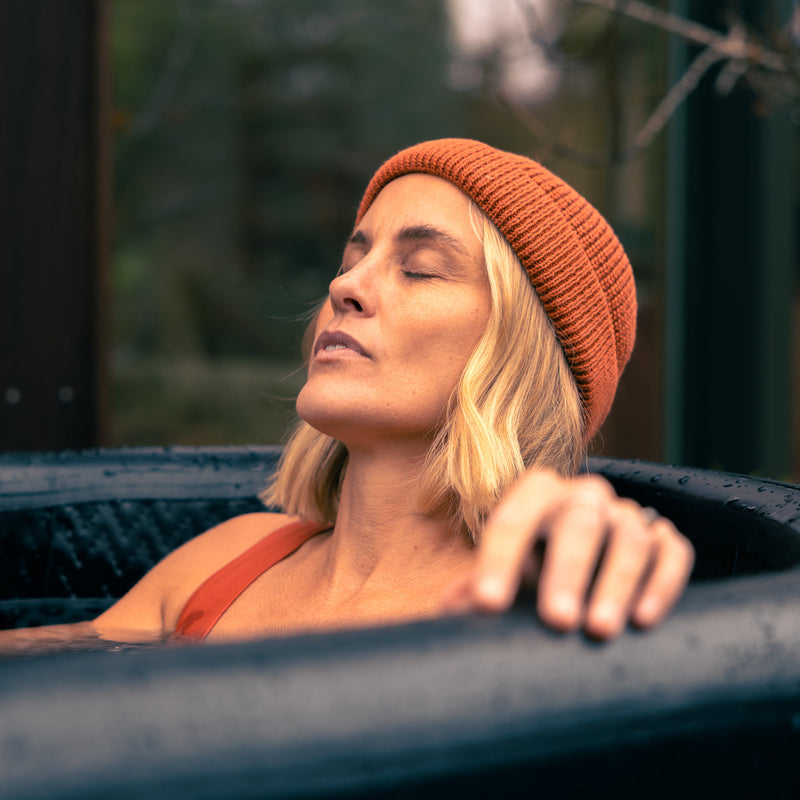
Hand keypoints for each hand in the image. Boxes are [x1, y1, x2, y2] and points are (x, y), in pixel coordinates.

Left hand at [442, 469, 693, 638]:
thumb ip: (476, 587)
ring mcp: (628, 514)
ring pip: (628, 537)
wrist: (586, 553)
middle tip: (557, 620)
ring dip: (616, 583)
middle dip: (566, 571)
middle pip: (578, 523)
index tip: (486, 605)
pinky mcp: (663, 538)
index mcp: (536, 494)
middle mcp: (584, 495)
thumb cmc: (534, 567)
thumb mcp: (504, 572)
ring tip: (599, 630)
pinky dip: (661, 583)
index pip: (513, 518)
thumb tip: (451, 608)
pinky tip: (643, 620)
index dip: (497, 560)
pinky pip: (672, 552)